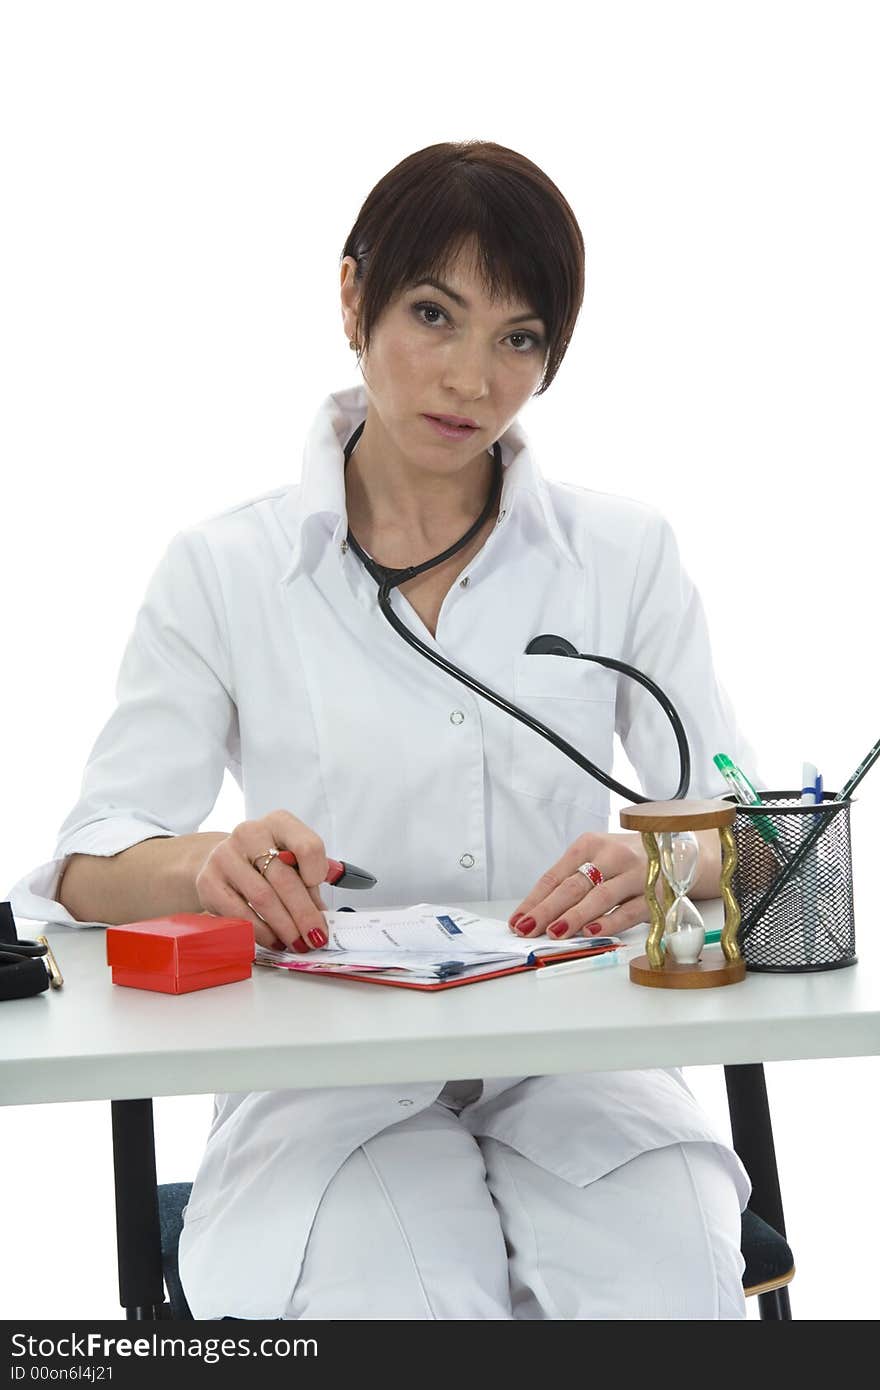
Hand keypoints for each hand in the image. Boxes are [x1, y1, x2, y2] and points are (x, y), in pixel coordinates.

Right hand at [195, 811, 329, 952]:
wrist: (223, 861)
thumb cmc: (265, 862)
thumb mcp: (292, 860)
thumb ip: (310, 881)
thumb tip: (322, 916)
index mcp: (279, 823)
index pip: (308, 846)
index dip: (318, 873)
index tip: (320, 895)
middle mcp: (250, 833)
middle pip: (284, 878)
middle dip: (304, 914)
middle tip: (315, 936)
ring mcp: (225, 856)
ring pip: (262, 898)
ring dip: (284, 927)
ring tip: (297, 942)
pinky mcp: (208, 882)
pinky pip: (239, 913)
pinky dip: (261, 932)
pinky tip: (273, 940)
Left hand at [508, 832, 649, 940]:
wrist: (678, 851)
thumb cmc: (627, 859)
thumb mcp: (597, 858)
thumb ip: (572, 880)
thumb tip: (536, 913)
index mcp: (590, 845)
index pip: (555, 875)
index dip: (534, 899)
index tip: (518, 920)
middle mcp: (612, 855)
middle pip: (574, 886)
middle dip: (547, 910)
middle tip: (528, 929)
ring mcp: (635, 874)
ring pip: (600, 896)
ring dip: (575, 916)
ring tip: (555, 932)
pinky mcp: (655, 893)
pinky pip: (629, 910)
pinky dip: (610, 922)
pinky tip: (593, 931)